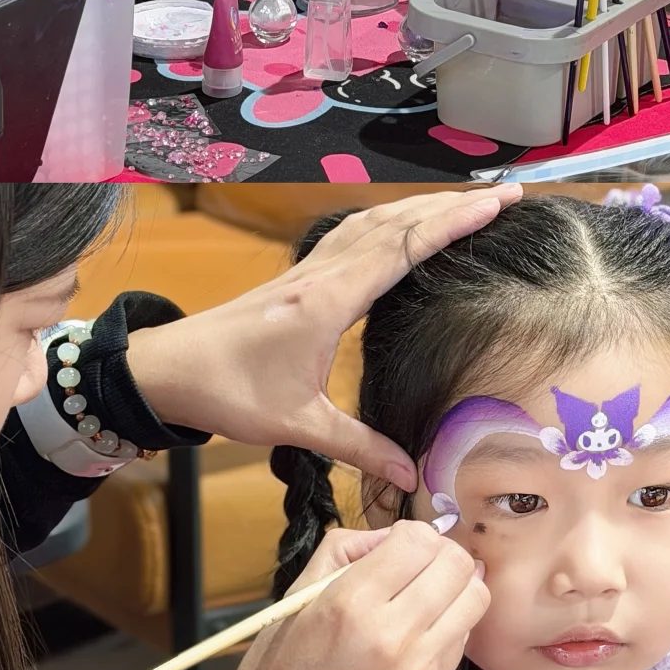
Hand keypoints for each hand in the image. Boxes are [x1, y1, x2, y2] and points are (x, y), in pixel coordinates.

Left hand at [125, 185, 522, 491]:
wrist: (166, 370)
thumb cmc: (228, 392)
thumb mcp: (297, 424)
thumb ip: (358, 445)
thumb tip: (413, 475)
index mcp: (328, 300)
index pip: (402, 247)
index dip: (453, 223)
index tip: (496, 203)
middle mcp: (321, 273)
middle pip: (394, 222)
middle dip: (451, 205)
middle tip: (503, 195)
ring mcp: (307, 269)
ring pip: (372, 221)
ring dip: (419, 206)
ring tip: (464, 201)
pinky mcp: (297, 277)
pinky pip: (351, 233)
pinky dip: (387, 220)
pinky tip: (397, 225)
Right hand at [233, 522, 489, 669]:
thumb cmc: (284, 664)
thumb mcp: (299, 592)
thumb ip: (347, 549)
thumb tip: (392, 537)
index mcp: (351, 599)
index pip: (419, 540)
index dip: (412, 533)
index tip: (396, 546)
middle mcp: (391, 631)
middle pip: (457, 565)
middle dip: (443, 554)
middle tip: (421, 565)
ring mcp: (417, 667)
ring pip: (474, 599)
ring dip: (456, 587)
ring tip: (431, 594)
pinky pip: (463, 638)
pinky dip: (451, 623)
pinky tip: (424, 629)